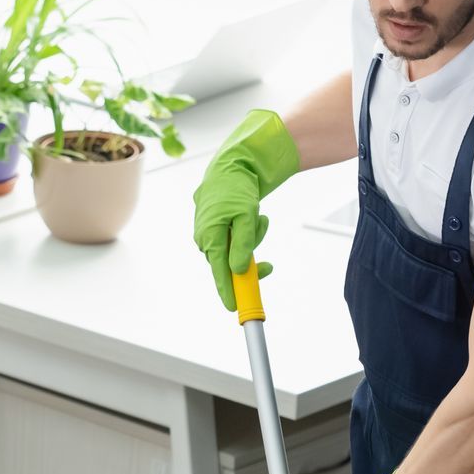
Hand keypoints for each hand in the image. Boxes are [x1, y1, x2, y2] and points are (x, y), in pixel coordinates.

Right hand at [192, 109, 299, 311]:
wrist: (231, 164)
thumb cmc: (237, 188)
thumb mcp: (246, 216)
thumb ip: (242, 245)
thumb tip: (238, 269)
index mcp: (210, 237)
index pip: (219, 274)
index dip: (229, 293)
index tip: (235, 309)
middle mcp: (205, 239)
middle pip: (229, 266)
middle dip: (251, 260)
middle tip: (268, 265)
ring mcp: (209, 233)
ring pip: (234, 252)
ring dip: (251, 240)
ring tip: (258, 218)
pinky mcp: (215, 227)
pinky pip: (234, 240)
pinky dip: (246, 232)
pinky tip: (251, 215)